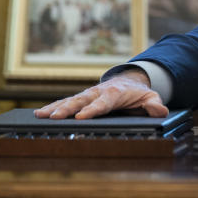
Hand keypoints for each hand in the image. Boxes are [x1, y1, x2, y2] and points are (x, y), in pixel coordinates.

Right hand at [33, 69, 168, 119]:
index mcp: (114, 94)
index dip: (93, 110)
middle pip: (81, 101)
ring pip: (70, 100)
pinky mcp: (81, 98)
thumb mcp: (150, 96)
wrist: (129, 80)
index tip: (82, 116)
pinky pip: (65, 102)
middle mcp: (98, 93)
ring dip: (55, 108)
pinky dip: (52, 107)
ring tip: (40, 115)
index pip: (103, 103)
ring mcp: (88, 95)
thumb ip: (154, 104)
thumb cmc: (138, 92)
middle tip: (55, 117)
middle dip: (68, 109)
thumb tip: (160, 111)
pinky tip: (38, 114)